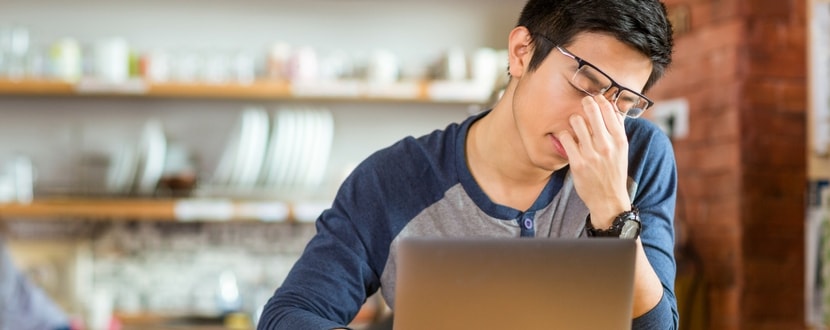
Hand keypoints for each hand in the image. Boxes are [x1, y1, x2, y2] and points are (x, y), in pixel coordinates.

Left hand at [556, 95, 630, 227]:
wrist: (608, 199)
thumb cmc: (614, 172)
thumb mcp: (622, 150)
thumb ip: (617, 129)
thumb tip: (613, 107)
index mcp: (620, 140)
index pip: (609, 110)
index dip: (600, 100)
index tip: (595, 98)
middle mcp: (606, 145)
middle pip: (592, 110)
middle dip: (585, 103)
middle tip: (582, 103)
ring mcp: (591, 154)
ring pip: (576, 121)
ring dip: (573, 120)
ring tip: (574, 125)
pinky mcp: (577, 162)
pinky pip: (565, 138)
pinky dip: (563, 135)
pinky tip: (567, 139)